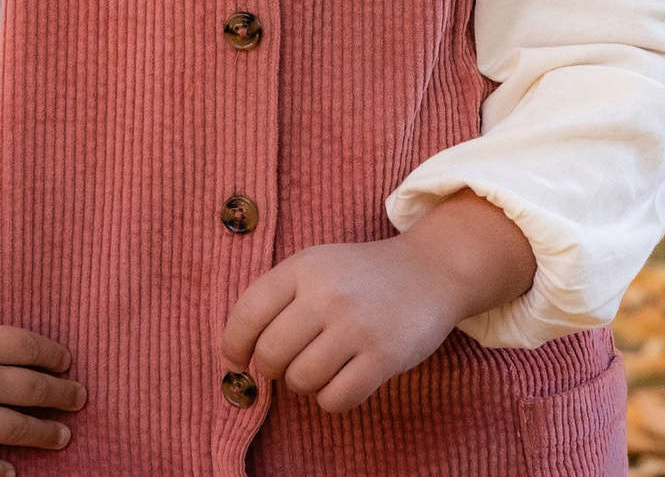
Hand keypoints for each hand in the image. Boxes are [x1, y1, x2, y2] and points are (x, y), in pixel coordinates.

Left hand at [220, 192, 534, 413]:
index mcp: (303, 268)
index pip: (247, 314)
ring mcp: (356, 326)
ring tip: (321, 366)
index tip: (238, 359)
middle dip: (271, 368)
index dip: (233, 345)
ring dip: (304, 383)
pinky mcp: (383, 356)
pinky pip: (335, 399)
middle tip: (288, 362)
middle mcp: (327, 294)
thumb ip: (277, 298)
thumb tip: (238, 353)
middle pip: (270, 354)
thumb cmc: (361, 275)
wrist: (430, 271)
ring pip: (300, 380)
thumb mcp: (316, 266)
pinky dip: (332, 398)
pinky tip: (344, 379)